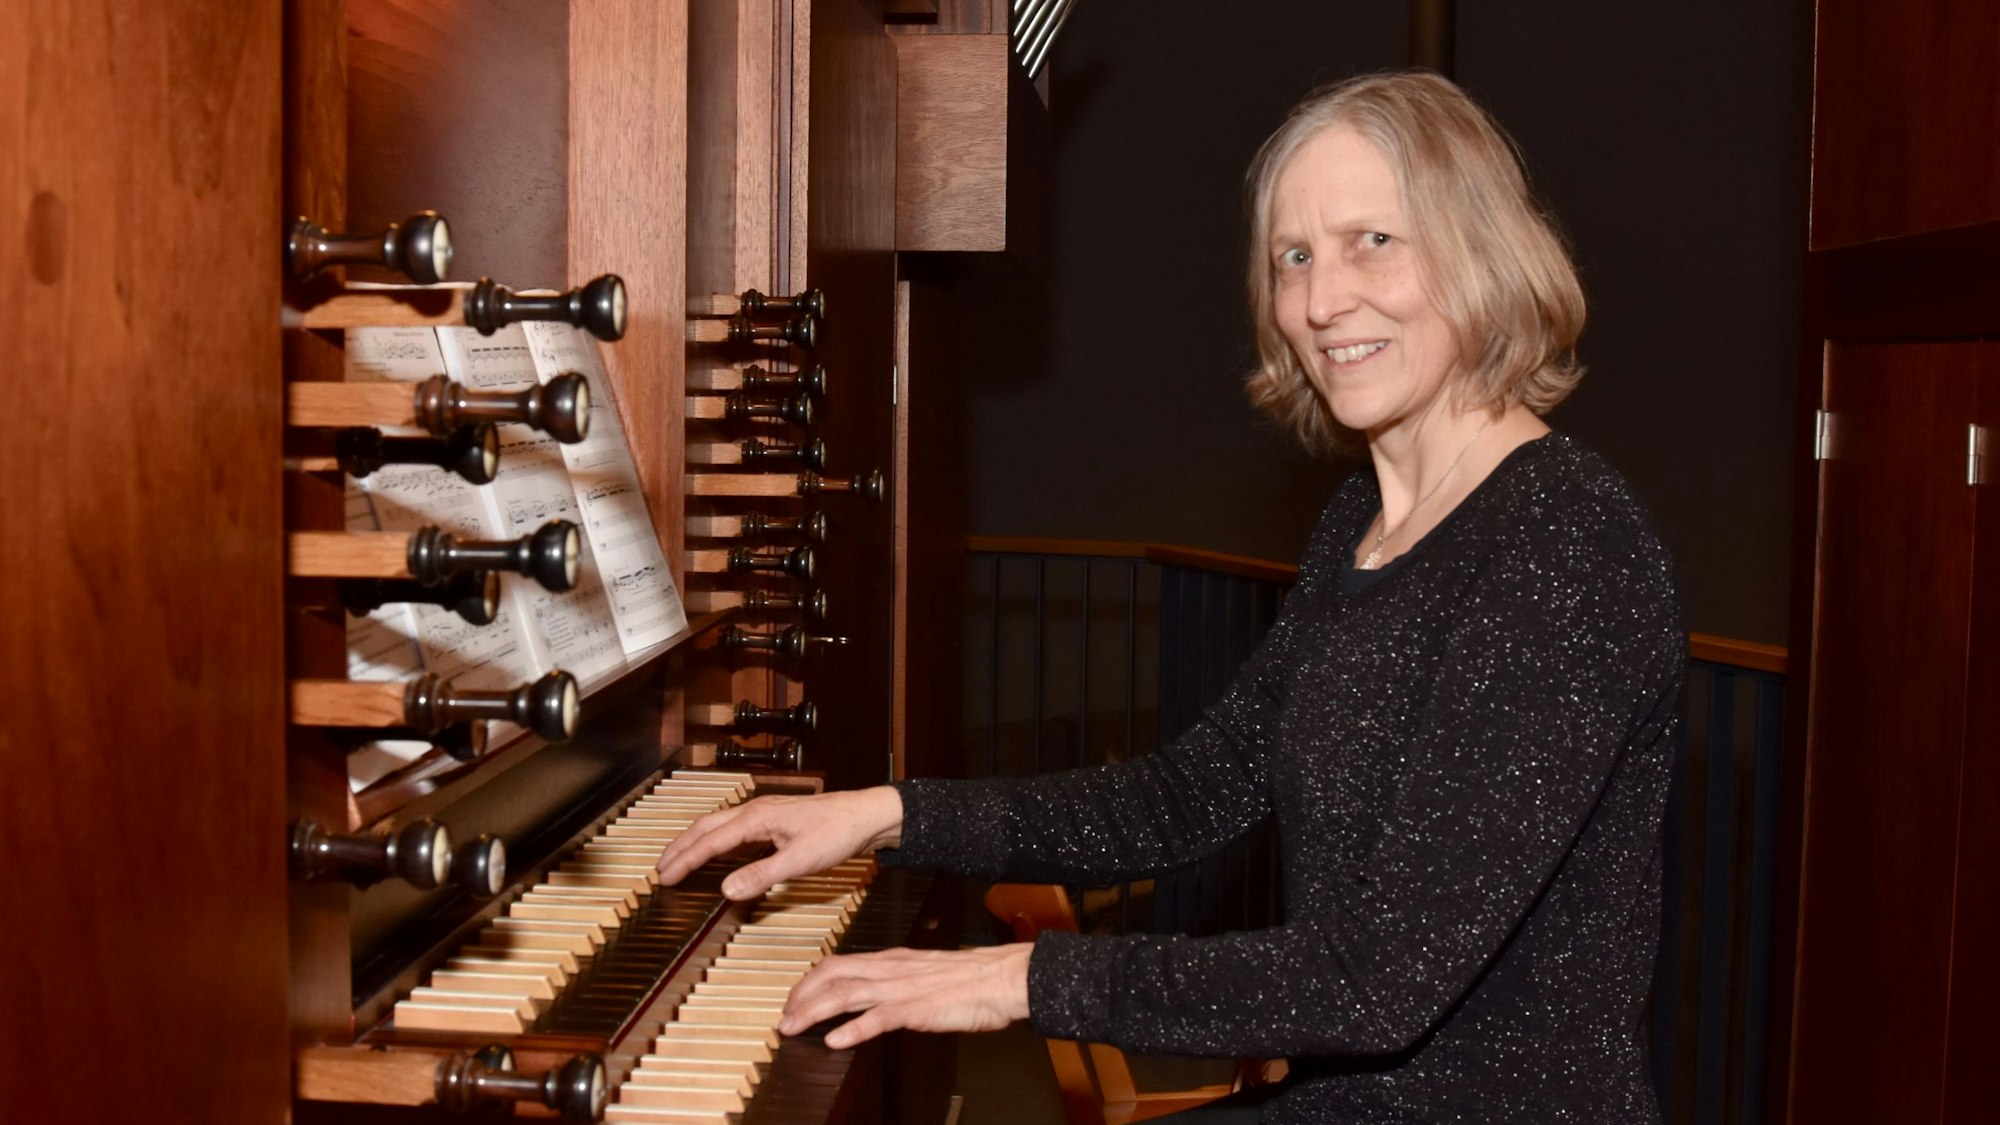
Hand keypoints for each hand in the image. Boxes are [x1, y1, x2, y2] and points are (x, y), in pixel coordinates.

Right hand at [654, 786, 903, 899]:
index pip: (709, 841)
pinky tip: (718, 850)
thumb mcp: (800, 860)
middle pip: (706, 827)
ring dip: (695, 841)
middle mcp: (755, 810)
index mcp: (756, 818)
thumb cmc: (839, 832)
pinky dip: (715, 839)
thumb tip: (726, 890)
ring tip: (678, 858)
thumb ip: (762, 875)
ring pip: (718, 824)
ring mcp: (765, 812)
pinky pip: (733, 827)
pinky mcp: (775, 819)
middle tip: (660, 868)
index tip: (664, 877)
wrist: (867, 815)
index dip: (684, 860)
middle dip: (680, 847)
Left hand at [779, 943, 1033, 1048]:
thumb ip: (899, 982)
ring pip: (844, 994)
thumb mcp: (925, 974)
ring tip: (792, 1028)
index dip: (810, 981)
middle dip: (800, 996)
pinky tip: (836, 1041)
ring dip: (813, 1011)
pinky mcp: (915, 1008)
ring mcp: (900, 988)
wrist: (1001, 977)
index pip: (838, 963)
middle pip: (831, 975)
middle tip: (784, 1017)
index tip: (795, 998)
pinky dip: (853, 1029)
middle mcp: (890, 969)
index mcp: (892, 960)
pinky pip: (878, 1017)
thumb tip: (878, 996)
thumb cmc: (972, 978)